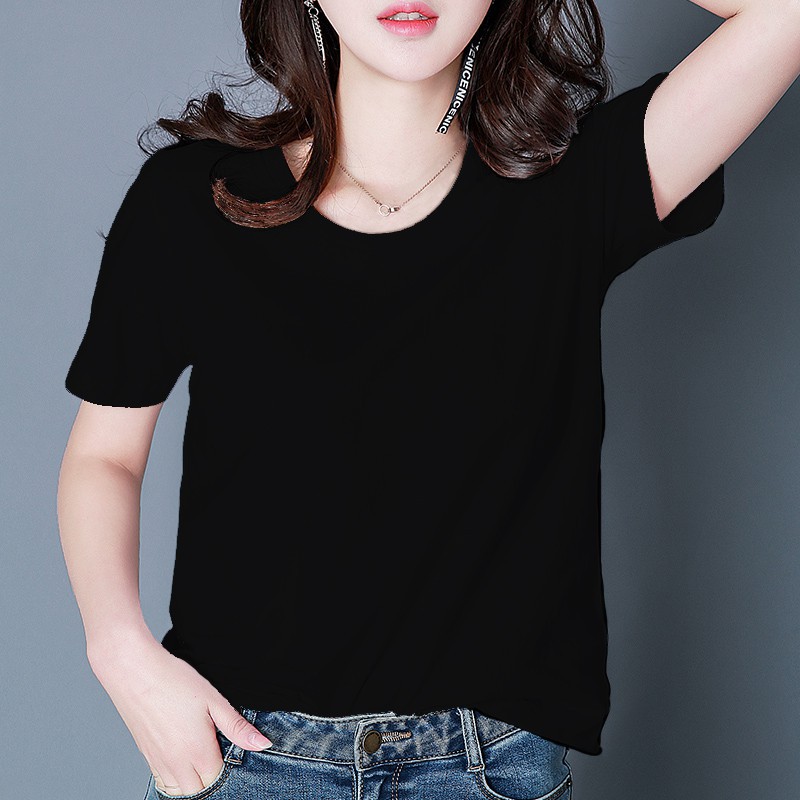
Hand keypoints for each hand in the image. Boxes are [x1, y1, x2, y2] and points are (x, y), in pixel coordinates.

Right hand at [89, 633, 272, 796]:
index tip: (232, 750)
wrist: (133, 671)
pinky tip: (183, 758)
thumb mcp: (213, 700)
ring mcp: (158, 762)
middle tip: (218, 754)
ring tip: (203, 759)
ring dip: (193, 782)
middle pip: (199, 790)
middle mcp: (176, 764)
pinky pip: (163, 781)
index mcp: (197, 752)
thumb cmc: (174, 680)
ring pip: (179, 790)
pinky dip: (175, 779)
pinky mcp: (146, 755)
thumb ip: (237, 727)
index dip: (229, 769)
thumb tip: (263, 744)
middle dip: (211, 779)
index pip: (218, 778)